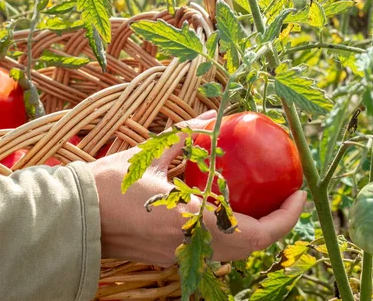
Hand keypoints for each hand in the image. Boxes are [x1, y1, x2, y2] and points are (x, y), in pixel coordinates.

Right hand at [89, 111, 306, 266]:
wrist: (73, 218)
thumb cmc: (107, 186)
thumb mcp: (149, 155)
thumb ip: (186, 137)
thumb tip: (213, 115)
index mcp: (192, 223)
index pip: (258, 232)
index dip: (286, 216)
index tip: (299, 193)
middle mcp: (192, 246)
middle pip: (252, 247)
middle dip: (275, 224)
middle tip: (284, 195)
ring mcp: (180, 256)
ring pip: (232, 251)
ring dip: (254, 230)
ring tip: (262, 201)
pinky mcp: (167, 257)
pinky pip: (210, 248)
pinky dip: (229, 232)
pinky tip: (226, 207)